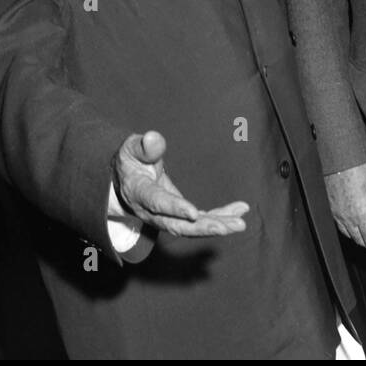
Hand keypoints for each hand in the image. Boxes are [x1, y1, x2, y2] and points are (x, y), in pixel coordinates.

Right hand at [113, 131, 248, 236]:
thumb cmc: (131, 160)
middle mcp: (151, 212)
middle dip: (203, 227)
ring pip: (191, 227)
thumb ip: (144, 147)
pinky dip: (220, 216)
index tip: (193, 213)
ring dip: (217, 226)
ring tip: (240, 224)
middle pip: (177, 225)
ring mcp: (165, 217)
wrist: (125, 181)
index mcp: (139, 192)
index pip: (156, 202)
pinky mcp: (179, 216)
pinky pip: (200, 220)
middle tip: (229, 227)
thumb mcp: (131, 149)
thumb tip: (152, 138)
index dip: (174, 208)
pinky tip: (240, 211)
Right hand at [325, 160, 365, 252]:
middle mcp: (348, 219)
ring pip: (348, 234)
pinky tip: (354, 225)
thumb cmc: (361, 170)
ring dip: (359, 238)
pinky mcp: (330, 209)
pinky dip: (349, 229)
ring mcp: (337, 215)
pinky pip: (339, 225)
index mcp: (363, 215)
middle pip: (360, 240)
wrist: (340, 158)